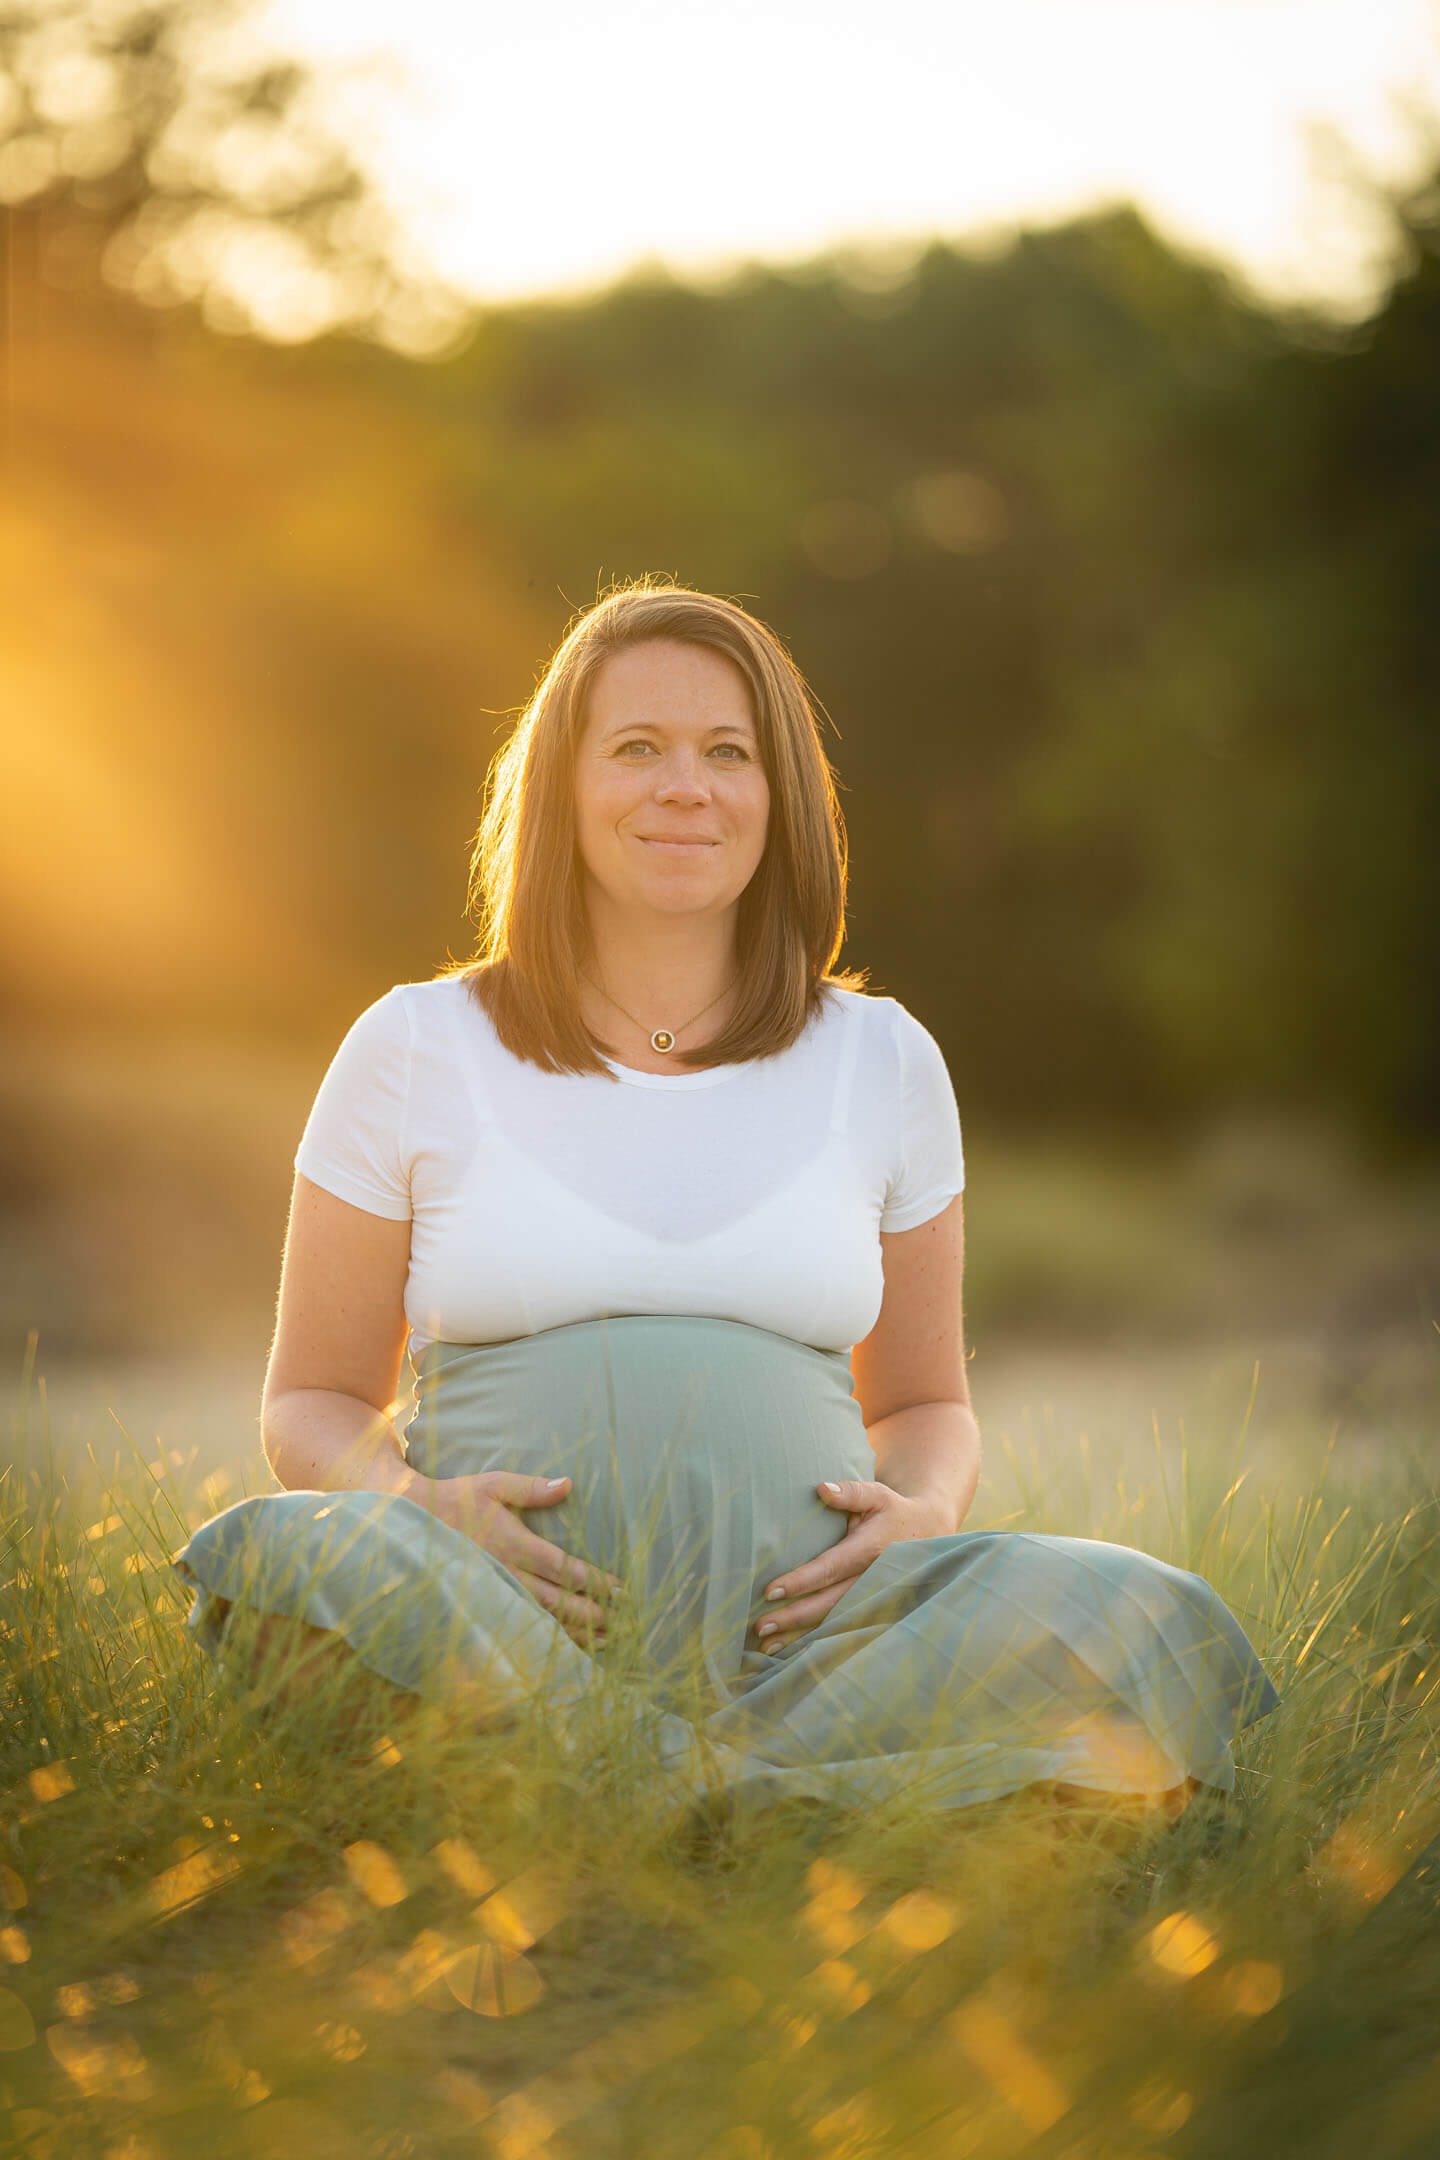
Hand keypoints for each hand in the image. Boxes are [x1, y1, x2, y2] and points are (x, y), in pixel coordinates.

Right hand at [405, 1469, 623, 1650]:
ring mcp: (494, 1593)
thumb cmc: (459, 1500)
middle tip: (622, 1621)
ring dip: (574, 1631)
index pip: (562, 1567)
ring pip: (540, 1619)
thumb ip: (531, 1489)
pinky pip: (520, 1626)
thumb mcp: (494, 1485)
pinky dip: (546, 1639)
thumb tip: (567, 1484)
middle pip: (556, 1600)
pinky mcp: (485, 1604)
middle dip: (591, 1612)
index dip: (593, 1581)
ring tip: (606, 1640)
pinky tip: (567, 1648)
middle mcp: (506, 1574)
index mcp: (513, 1544)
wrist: (413, 1523)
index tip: (620, 1590)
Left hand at [755, 1480, 956, 1650]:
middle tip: (759, 1627)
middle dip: (793, 1617)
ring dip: (799, 1637)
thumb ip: (851, 1492)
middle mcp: (872, 1580)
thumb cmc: (893, 1511)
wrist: (927, 1535)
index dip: (801, 1581)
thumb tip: (822, 1488)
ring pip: (833, 1623)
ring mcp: (873, 1599)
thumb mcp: (877, 1495)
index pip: (830, 1569)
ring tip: (765, 1647)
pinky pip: (841, 1629)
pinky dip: (815, 1642)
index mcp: (870, 1550)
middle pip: (828, 1604)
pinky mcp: (872, 1610)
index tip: (770, 1591)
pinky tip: (789, 1652)